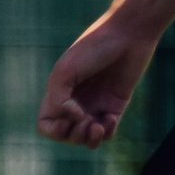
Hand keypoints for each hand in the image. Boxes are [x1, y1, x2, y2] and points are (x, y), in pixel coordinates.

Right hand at [36, 14, 160, 148]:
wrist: (128, 35)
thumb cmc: (94, 48)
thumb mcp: (65, 72)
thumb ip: (58, 100)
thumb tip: (73, 120)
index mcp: (58, 92)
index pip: (46, 124)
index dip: (53, 129)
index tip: (68, 113)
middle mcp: (75, 101)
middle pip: (65, 135)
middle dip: (73, 136)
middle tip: (86, 120)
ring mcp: (95, 104)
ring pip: (86, 138)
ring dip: (89, 139)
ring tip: (98, 125)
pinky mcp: (116, 105)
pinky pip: (108, 132)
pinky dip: (107, 131)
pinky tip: (110, 117)